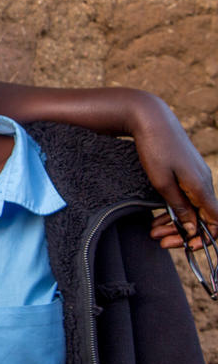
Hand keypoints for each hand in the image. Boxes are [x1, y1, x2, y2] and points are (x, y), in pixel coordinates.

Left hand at [128, 91, 217, 234]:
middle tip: (159, 240)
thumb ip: (179, 206)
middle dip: (183, 233)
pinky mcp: (187, 172)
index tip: (185, 245)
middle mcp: (204, 183)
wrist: (151, 118)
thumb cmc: (154, 148)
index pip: (216, 221)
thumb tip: (193, 228)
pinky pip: (186, 197)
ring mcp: (196, 177)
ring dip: (175, 223)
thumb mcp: (161, 182)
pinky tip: (156, 218)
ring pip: (193, 209)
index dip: (204, 238)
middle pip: (203, 218)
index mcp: (202, 187)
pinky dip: (173, 209)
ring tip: (153, 231)